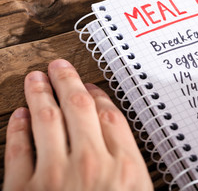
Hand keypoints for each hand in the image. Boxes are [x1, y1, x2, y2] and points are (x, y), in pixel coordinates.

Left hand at [3, 59, 152, 190]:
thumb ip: (133, 168)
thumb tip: (123, 144)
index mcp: (122, 166)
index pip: (109, 117)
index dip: (98, 96)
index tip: (90, 87)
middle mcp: (89, 164)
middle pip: (78, 108)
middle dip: (67, 81)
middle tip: (59, 67)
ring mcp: (54, 177)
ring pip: (46, 120)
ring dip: (39, 94)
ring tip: (36, 79)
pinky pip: (18, 152)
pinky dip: (17, 129)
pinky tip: (19, 116)